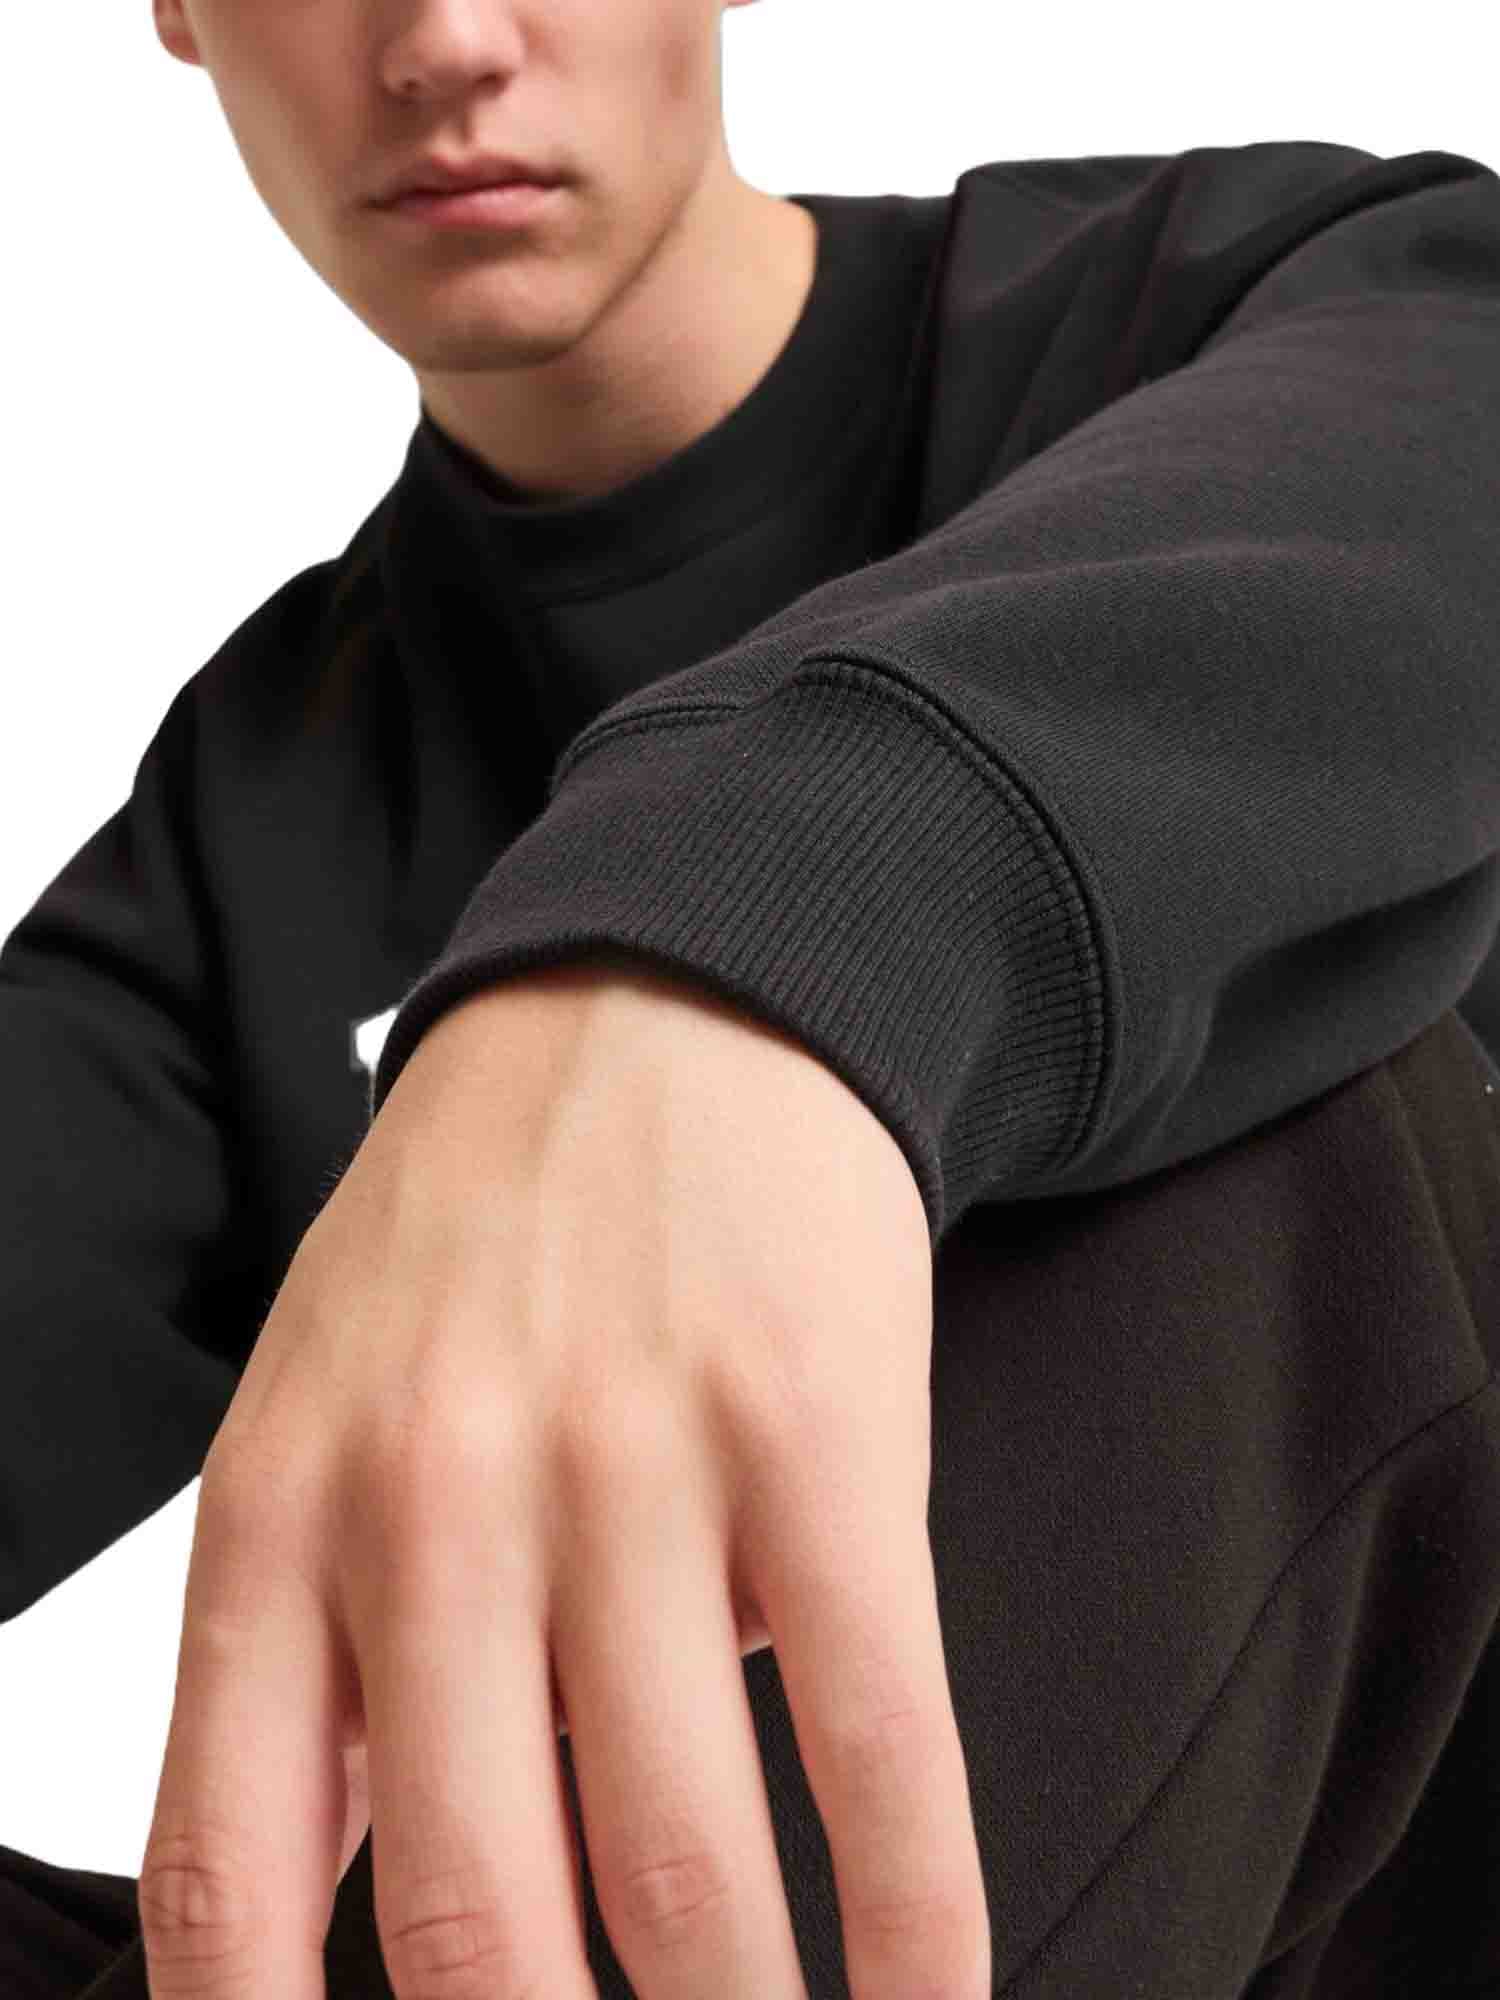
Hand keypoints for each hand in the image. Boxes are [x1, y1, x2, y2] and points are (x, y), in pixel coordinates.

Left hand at [138, 956, 989, 1996]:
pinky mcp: (820, 1437)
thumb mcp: (315, 1406)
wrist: (666, 1007)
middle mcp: (443, 1503)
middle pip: (480, 1924)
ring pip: (686, 1865)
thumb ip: (299, 1658)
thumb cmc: (486, 1233)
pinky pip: (879, 1744)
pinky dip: (918, 1923)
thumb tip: (324, 1934)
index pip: (228, 1882)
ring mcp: (639, 1466)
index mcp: (284, 1510)